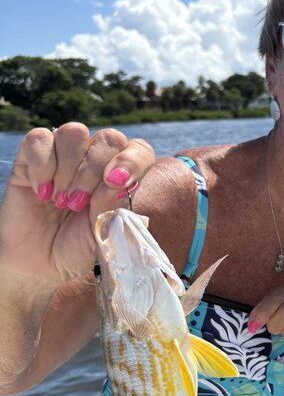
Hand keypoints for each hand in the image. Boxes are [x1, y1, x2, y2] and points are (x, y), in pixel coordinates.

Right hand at [0, 123, 155, 286]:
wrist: (41, 263)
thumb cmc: (79, 246)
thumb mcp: (104, 232)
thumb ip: (114, 206)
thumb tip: (116, 181)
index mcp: (122, 175)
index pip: (139, 150)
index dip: (131, 161)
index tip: (114, 182)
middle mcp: (96, 158)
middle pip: (108, 139)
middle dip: (94, 173)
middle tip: (78, 204)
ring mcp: (65, 154)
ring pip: (74, 132)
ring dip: (68, 169)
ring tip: (60, 201)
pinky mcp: (32, 156)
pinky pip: (40, 138)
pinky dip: (42, 165)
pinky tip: (42, 192)